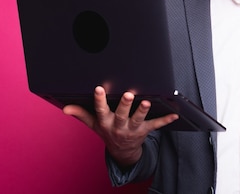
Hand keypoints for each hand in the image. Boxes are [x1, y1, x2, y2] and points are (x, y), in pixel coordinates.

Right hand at [63, 86, 177, 166]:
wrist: (121, 151)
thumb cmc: (107, 131)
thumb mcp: (93, 124)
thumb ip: (81, 114)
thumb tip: (65, 108)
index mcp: (105, 122)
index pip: (100, 110)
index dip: (99, 100)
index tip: (98, 88)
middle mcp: (118, 126)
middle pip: (121, 114)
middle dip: (124, 104)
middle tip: (127, 94)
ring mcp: (132, 129)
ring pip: (137, 119)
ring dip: (142, 111)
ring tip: (146, 102)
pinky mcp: (144, 131)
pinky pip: (155, 126)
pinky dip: (165, 120)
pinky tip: (174, 114)